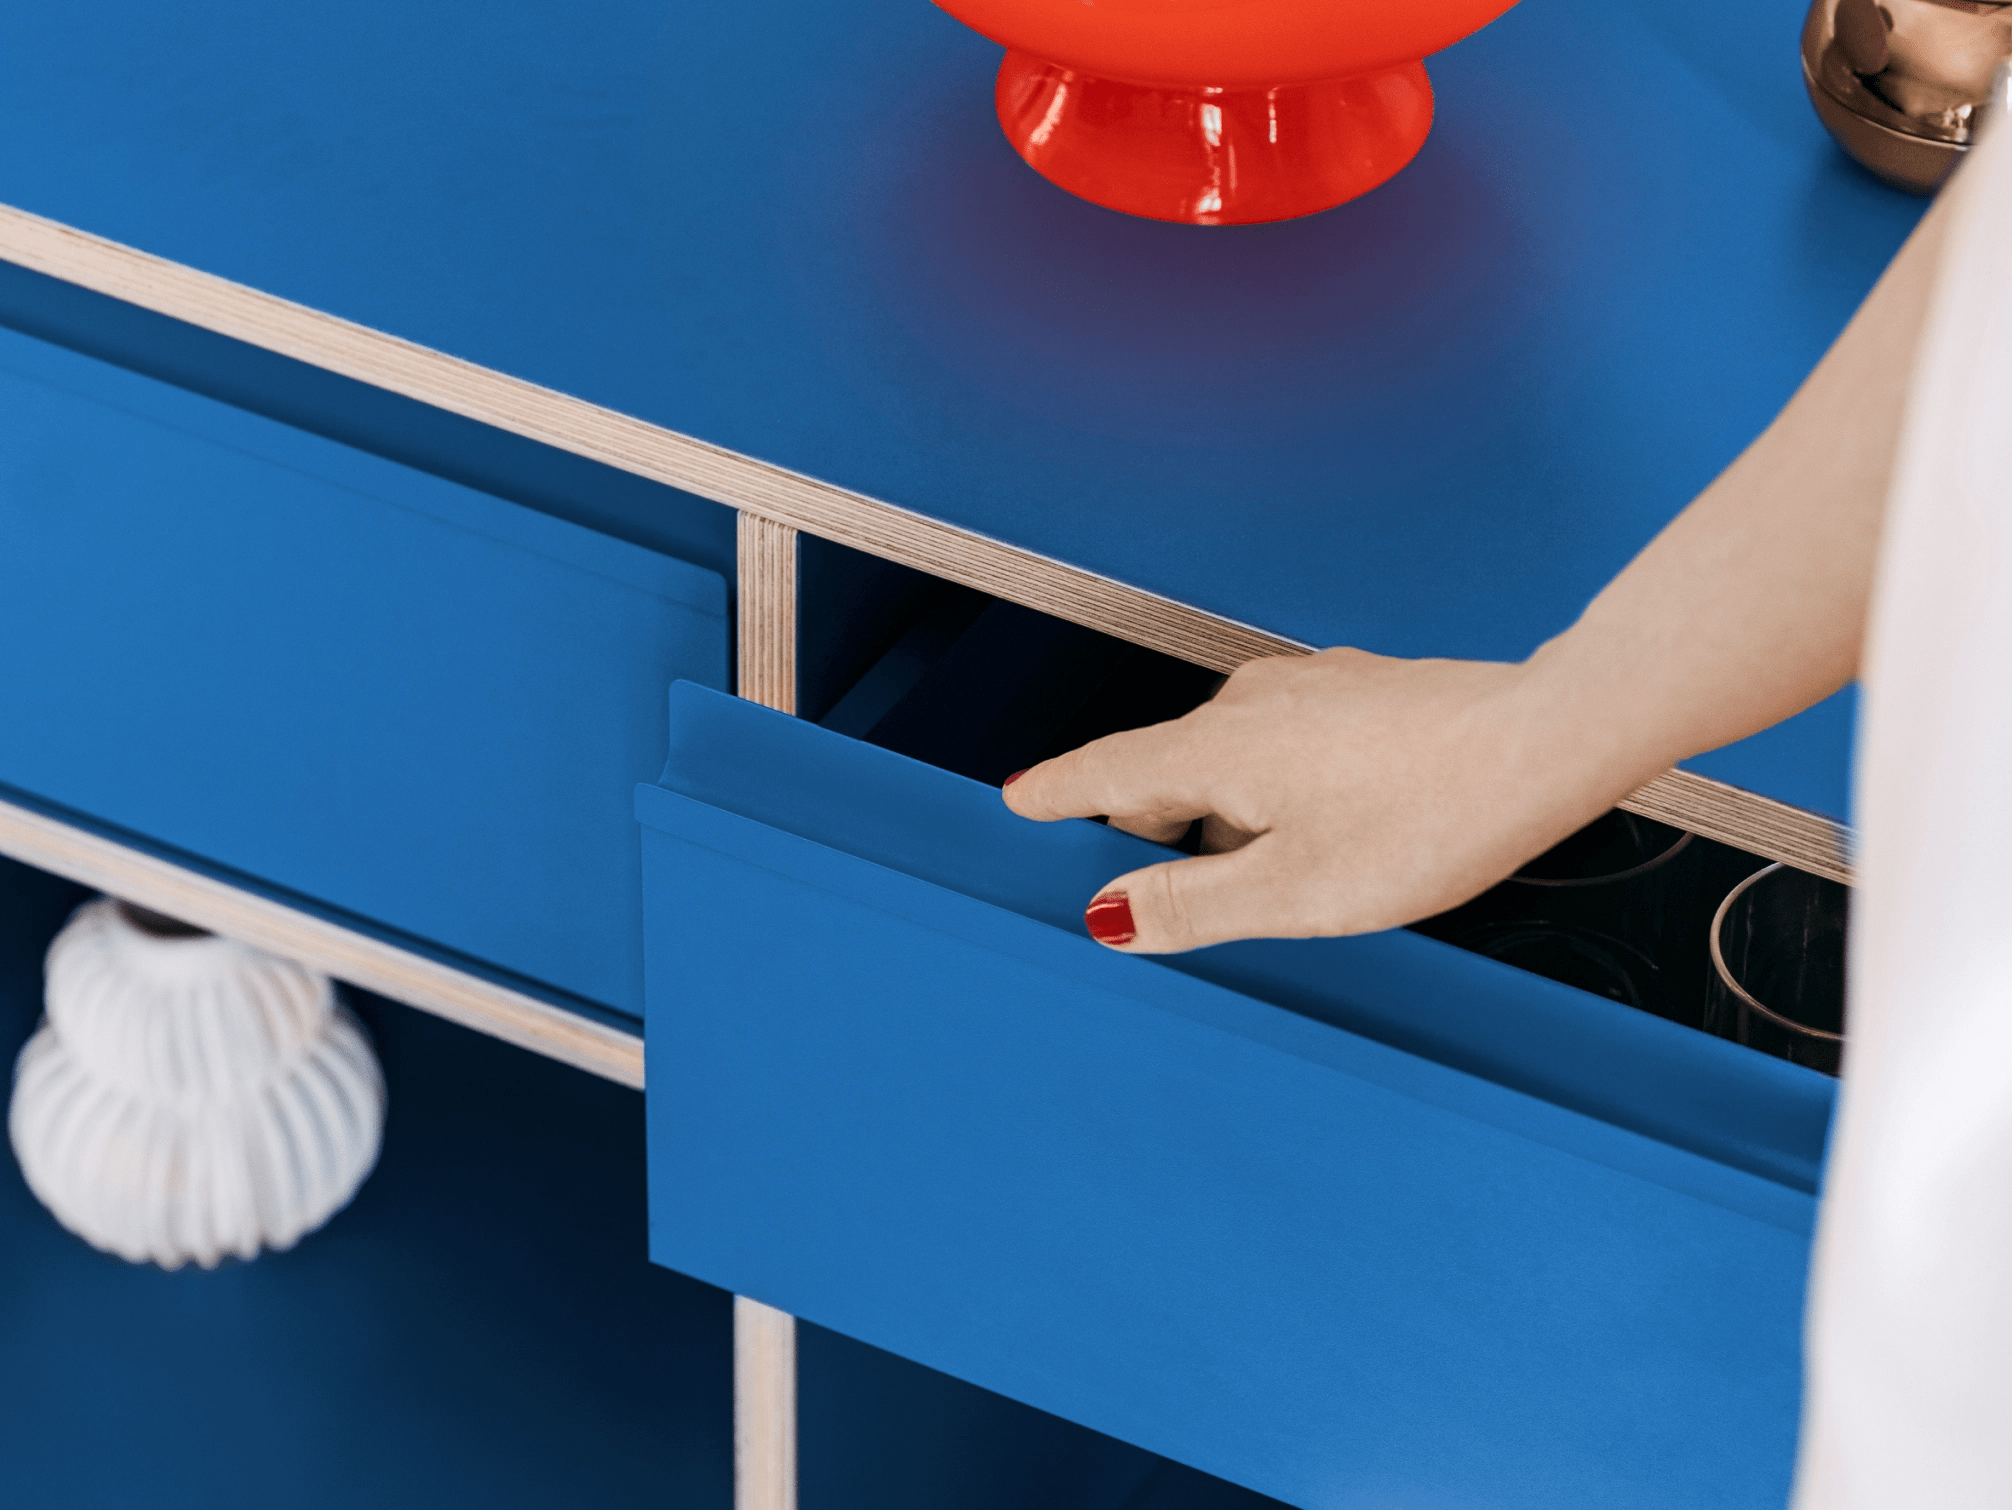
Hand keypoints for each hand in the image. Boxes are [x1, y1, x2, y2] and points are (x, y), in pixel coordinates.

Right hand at [1002, 647, 1653, 952]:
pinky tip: (1326, 822)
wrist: (1546, 741)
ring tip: (1267, 870)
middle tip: (1155, 883)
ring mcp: (1308, 689)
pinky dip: (1275, 785)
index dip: (1059, 794)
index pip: (1107, 772)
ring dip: (1226, 808)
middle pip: (1167, 767)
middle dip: (1152, 822)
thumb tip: (1110, 914)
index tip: (1020, 800)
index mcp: (1218, 749)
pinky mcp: (1358, 691)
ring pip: (1231, 755)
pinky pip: (1283, 742)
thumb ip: (1190, 904)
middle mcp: (1252, 703)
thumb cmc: (1433, 816)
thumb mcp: (1295, 890)